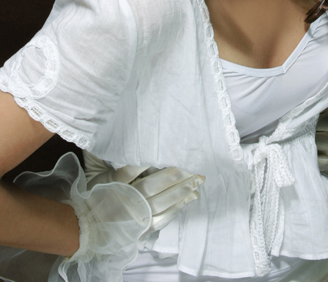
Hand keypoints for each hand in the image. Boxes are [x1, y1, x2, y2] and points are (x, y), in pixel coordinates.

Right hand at [83, 150, 204, 231]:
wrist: (86, 228)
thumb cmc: (95, 196)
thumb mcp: (97, 174)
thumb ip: (108, 158)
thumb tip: (118, 141)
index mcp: (113, 185)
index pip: (130, 170)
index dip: (146, 162)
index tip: (165, 152)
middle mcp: (125, 201)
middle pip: (151, 187)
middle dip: (173, 176)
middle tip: (192, 167)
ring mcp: (134, 217)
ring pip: (161, 203)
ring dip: (181, 192)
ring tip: (197, 181)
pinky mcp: (141, 229)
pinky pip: (162, 219)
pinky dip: (177, 209)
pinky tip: (189, 199)